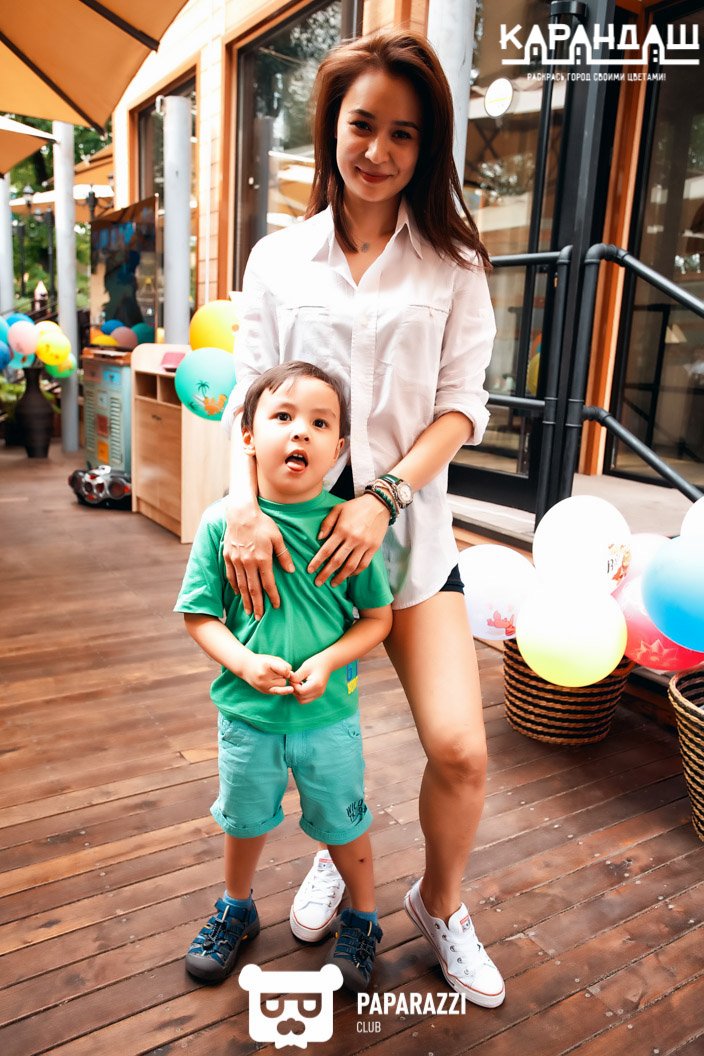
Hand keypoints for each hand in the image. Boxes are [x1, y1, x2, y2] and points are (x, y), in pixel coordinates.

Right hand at [223, 501, 294, 618]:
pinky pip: (231, 576)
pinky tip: (237, 594)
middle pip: (253, 589)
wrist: (241, 513)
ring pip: (241, 585)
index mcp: (262, 559)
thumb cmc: (262, 523)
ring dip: (245, 600)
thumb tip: (292, 571)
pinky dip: (234, 586)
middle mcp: (248, 563)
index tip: (276, 606)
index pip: (268, 583)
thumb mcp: (278, 537)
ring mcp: (236, 561)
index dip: (273, 596)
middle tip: (259, 617)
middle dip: (257, 605)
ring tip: (248, 611)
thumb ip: (284, 555)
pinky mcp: (227, 557)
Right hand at [241, 653, 293, 694]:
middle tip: (272, 671)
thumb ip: (285, 666)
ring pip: (282, 684)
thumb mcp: (273, 659)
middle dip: (282, 674)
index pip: (284, 670)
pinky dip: (284, 690)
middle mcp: (264, 676)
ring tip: (271, 676)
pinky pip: (278, 691)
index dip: (286, 669)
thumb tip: (291, 677)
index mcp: (266, 665)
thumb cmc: (262, 661)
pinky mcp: (264, 690)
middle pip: (284, 677)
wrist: (245, 667)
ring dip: (280, 680)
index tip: (283, 667)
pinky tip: (290, 689)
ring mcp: (263, 684)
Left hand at [289, 654, 332, 703]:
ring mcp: (319, 694)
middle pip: (301, 698)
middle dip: (294, 690)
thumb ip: (296, 676)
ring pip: (302, 700)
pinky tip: (302, 684)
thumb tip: (289, 681)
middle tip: (294, 680)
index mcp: (316, 684)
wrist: (328, 662)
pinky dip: (301, 694)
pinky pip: (306, 699)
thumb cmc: (316, 663)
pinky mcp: (318, 694)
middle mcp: (319, 692)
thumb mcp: (305, 667)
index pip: (301, 691)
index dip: (294, 685)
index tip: (292, 677)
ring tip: (298, 682)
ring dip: (297, 693)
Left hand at [308, 494, 388, 586]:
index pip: (326, 550)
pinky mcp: (374, 548)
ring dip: (341, 577)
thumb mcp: (338, 509)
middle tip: (317, 583)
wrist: (379, 504)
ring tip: (333, 583)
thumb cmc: (356, 506)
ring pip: (350, 566)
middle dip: (325, 574)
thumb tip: (319, 538)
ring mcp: (364, 544)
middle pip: (337, 561)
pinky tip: (349, 575)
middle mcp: (353, 539)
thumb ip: (327, 523)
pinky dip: (355, 572)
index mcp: (342, 530)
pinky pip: (364, 564)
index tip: (309, 570)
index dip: (317, 562)